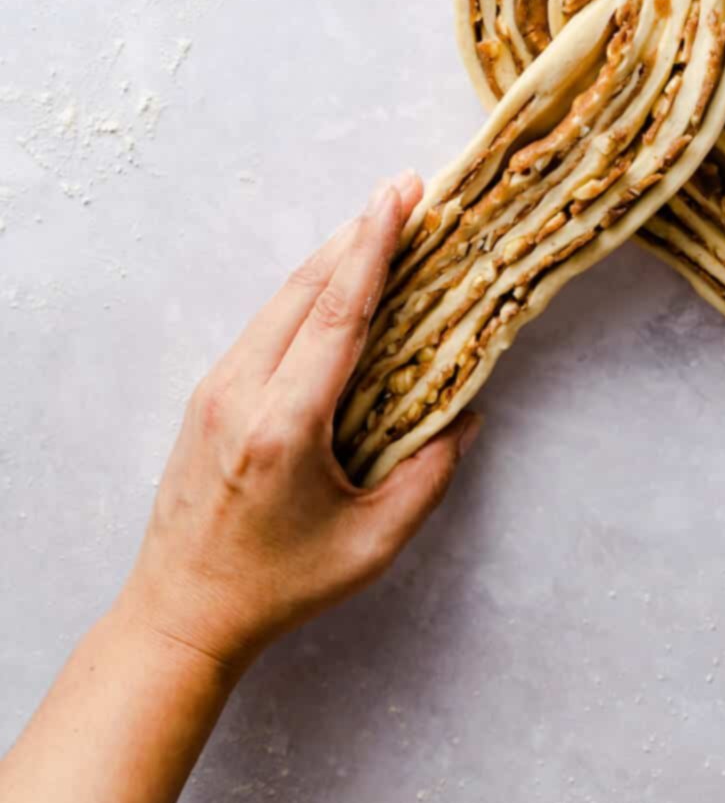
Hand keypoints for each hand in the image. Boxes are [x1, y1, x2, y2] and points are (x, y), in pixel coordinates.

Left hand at [119, 174, 479, 674]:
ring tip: (382, 223)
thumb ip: (429, 477)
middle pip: (307, 288)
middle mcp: (242, 391)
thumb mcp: (371, 544)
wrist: (180, 613)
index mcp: (284, 424)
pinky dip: (309, 292)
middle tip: (408, 190)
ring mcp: (216, 387)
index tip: (400, 196)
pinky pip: (265, 324)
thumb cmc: (280, 586)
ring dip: (334, 257)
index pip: (338, 314)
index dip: (373, 247)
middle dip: (360, 233)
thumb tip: (467, 413)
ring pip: (282, 299)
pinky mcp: (207, 393)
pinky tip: (338, 284)